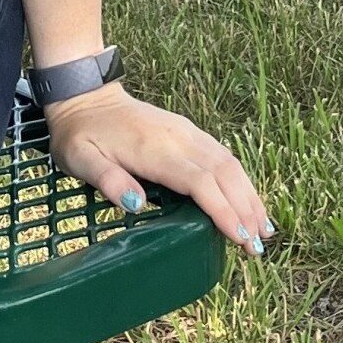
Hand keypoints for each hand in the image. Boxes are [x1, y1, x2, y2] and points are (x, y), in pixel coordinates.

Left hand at [41, 81, 276, 259]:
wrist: (84, 94)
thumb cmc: (79, 134)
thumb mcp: (80, 159)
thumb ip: (106, 179)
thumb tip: (135, 203)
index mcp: (154, 148)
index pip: (199, 181)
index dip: (223, 210)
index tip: (240, 239)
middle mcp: (177, 137)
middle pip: (224, 173)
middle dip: (244, 209)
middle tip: (257, 248)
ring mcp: (185, 131)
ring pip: (228, 163)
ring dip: (248, 195)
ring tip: (263, 230)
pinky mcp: (187, 131)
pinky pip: (222, 155)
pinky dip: (240, 181)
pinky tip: (247, 200)